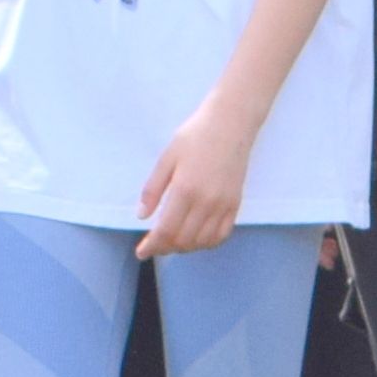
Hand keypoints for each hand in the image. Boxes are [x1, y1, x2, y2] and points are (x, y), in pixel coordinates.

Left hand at [136, 102, 254, 257]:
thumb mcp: (167, 158)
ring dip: (184, 248)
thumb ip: (153, 189)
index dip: (152, 246)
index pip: (166, 230)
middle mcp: (206, 202)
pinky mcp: (235, 204)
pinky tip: (195, 239)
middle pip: (183, 240)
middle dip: (165, 248)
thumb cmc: (195, 136)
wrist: (231, 124)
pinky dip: (206, 243)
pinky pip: (221, 235)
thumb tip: (142, 216)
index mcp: (185, 190)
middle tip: (153, 246)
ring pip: (202, 242)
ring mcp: (223, 205)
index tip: (141, 252)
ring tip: (171, 242)